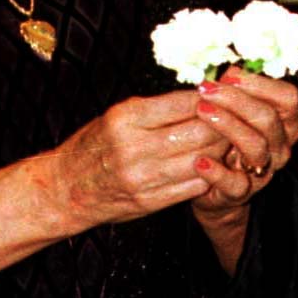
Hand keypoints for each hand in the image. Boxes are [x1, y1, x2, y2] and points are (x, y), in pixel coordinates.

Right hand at [51, 91, 229, 227]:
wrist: (66, 189)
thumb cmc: (93, 147)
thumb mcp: (117, 116)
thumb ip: (157, 108)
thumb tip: (201, 96)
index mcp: (127, 117)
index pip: (186, 103)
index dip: (211, 99)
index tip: (221, 97)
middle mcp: (135, 147)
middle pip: (201, 132)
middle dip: (222, 125)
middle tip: (231, 120)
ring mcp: (144, 177)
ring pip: (203, 159)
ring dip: (220, 150)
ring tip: (224, 142)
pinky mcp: (151, 201)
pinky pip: (194, 185)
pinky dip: (208, 174)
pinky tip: (210, 165)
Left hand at [192, 69, 297, 205]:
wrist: (217, 189)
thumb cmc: (226, 143)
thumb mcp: (234, 114)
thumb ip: (235, 93)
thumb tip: (227, 72)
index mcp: (284, 124)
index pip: (289, 99)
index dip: (261, 84)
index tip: (230, 75)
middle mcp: (280, 147)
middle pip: (270, 119)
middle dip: (237, 100)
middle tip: (207, 90)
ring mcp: (263, 171)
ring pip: (256, 146)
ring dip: (228, 125)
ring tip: (201, 111)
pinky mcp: (242, 193)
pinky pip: (236, 183)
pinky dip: (217, 172)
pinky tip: (200, 161)